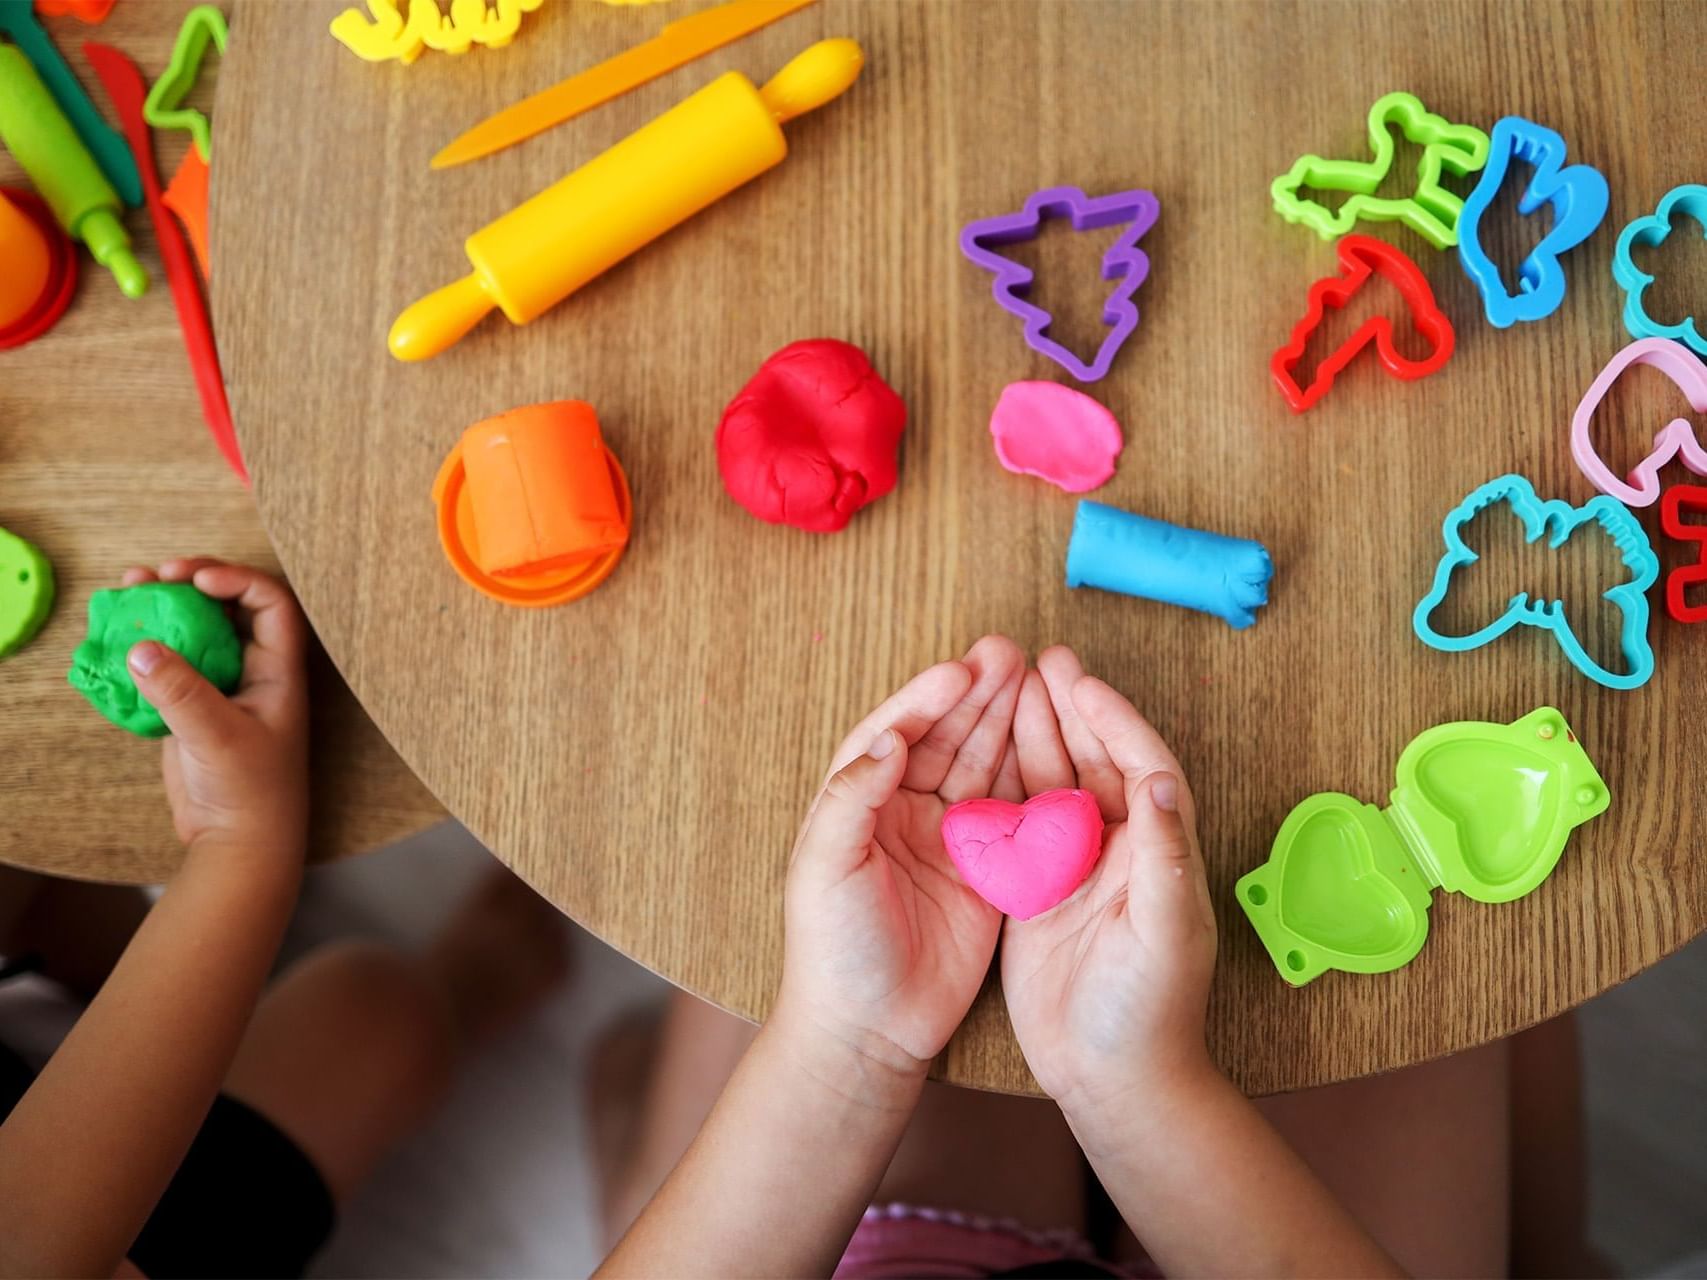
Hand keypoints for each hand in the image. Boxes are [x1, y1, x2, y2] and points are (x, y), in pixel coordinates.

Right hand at [120, 559, 309, 858]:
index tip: (197, 579)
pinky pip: (168, 662)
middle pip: (227, 607)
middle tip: (156, 574)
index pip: (270, 604)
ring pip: (193, 631)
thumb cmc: (250, 791)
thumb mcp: (217, 737)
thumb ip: (181, 693)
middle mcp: (253, 670)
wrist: (238, 842)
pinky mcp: (189, 705)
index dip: (238, 579)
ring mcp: (220, 686)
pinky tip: (116, 634)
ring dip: (163, 607)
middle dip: (192, 583)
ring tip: (128, 586)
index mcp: (278, 670)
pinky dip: (144, 644)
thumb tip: (140, 648)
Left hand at [777, 635, 1024, 1088]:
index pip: (895, 734)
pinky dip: (1031, 776)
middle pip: (944, 738)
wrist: (868, 1029)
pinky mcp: (986, 872)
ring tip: (1035, 677)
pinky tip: (1053, 741)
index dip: (927, 700)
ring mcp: (948, 840)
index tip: (960, 672)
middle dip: (976, 696)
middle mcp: (903, 812)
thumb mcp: (825, 868)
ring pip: (980, 765)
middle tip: (1009, 652)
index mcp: (858, 804)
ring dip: (1005, 722)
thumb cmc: (832, 949)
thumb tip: (890, 738)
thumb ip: (853, 798)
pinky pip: (1012, 813)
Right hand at [1001, 646, 1217, 1127]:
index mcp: (1158, 849)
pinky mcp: (1037, 891)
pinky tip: (980, 753)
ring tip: (1010, 687)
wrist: (1110, 1076)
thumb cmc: (1150, 1009)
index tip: (1080, 681)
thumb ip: (1166, 854)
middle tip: (1041, 660)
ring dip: (1036, 735)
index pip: (1140, 765)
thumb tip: (1163, 780)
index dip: (1113, 719)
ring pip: (1054, 784)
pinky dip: (1004, 784)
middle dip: (1070, 710)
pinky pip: (1020, 822)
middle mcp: (1120, 849)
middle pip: (1094, 761)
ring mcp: (1076, 868)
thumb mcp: (1165, 930)